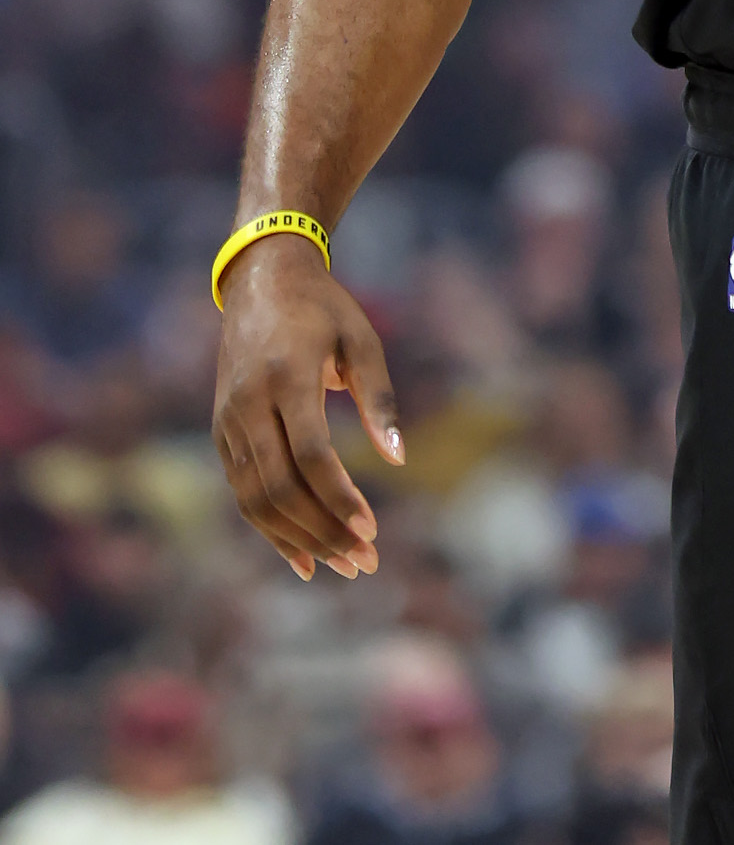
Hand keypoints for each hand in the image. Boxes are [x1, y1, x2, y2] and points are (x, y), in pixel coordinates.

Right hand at [211, 233, 401, 579]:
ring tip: (342, 565)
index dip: (339, 497)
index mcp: (287, 375)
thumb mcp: (363, 339)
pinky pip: (243, 492)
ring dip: (298, 539)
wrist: (261, 281)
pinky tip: (302, 556)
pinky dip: (270, 529)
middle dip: (323, 531)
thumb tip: (399, 459)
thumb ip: (379, 398)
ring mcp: (228, 421)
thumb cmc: (324, 309)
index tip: (372, 529)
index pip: (310, 454)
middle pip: (280, 488)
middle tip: (365, 561)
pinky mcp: (221, 433)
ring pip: (255, 500)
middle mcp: (248, 403)